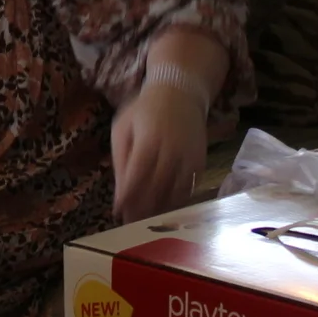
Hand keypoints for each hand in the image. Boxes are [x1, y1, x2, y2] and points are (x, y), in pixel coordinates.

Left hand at [111, 75, 209, 223]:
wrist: (181, 93)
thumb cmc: (145, 110)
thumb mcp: (124, 126)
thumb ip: (121, 158)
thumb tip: (120, 190)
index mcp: (149, 140)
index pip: (137, 177)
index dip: (127, 198)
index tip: (117, 212)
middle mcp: (172, 151)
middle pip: (156, 189)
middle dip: (141, 209)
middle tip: (128, 223)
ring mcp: (189, 158)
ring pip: (174, 193)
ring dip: (158, 211)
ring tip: (144, 222)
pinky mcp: (201, 163)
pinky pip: (189, 190)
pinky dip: (176, 203)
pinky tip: (164, 210)